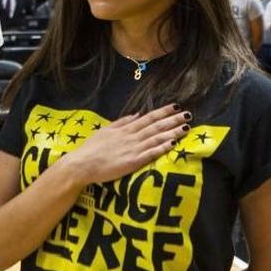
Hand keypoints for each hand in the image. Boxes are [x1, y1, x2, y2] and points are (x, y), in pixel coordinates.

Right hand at [61, 105, 193, 185]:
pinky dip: (162, 148)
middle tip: (188, 114)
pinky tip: (173, 143)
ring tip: (186, 127)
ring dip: (172, 132)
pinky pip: (150, 153)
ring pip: (156, 138)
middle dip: (173, 120)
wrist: (82, 164)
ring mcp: (132, 148)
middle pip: (156, 126)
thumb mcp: (106, 130)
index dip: (163, 112)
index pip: (148, 118)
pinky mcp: (132, 162)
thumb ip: (122, 122)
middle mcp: (131, 136)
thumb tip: (137, 114)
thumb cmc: (91, 149)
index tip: (176, 107)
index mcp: (125, 129)